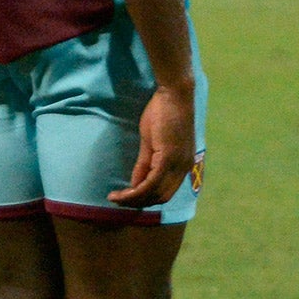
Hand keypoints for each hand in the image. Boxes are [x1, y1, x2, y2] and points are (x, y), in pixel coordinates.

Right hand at [111, 82, 194, 206]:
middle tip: (117, 200)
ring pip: (155, 193)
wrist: (174, 96)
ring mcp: (178, 164)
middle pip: (161, 197)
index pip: (164, 192)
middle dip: (137, 202)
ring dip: (134, 199)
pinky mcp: (169, 157)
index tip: (124, 197)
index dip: (144, 198)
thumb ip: (145, 164)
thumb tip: (135, 183)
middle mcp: (183, 168)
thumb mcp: (151, 143)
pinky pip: (152, 182)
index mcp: (182, 165)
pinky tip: (124, 190)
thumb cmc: (163, 114)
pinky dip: (137, 189)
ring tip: (115, 197)